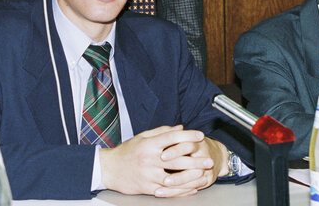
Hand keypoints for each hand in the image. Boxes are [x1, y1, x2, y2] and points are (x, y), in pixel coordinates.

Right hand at [100, 125, 220, 196]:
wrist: (109, 169)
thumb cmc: (126, 152)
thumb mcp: (142, 137)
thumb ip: (162, 132)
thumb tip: (180, 128)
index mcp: (149, 144)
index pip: (171, 138)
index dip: (187, 135)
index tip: (200, 135)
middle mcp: (149, 159)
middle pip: (176, 160)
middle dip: (195, 160)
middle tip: (208, 160)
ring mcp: (149, 175)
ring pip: (174, 178)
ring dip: (191, 178)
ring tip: (204, 176)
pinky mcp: (148, 188)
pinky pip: (168, 191)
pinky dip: (181, 190)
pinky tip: (191, 188)